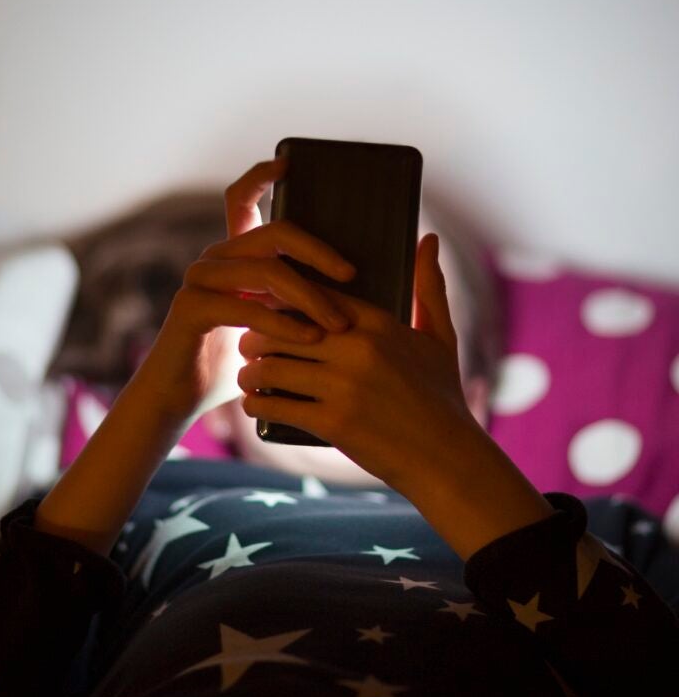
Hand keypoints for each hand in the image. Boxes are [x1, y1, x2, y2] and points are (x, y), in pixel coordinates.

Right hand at [143, 158, 356, 423]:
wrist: (180, 397)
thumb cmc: (233, 364)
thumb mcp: (270, 327)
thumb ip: (293, 303)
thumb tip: (349, 292)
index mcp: (232, 257)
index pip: (241, 200)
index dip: (262, 177)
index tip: (288, 163)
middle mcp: (214, 260)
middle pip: (275, 234)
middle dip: (320, 252)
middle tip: (352, 275)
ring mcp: (199, 280)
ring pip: (268, 271)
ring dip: (311, 297)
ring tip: (340, 324)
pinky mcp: (191, 308)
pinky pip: (247, 307)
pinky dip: (284, 323)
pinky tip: (309, 337)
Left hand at [236, 233, 478, 493]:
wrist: (447, 459)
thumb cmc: (443, 397)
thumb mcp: (441, 338)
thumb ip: (428, 287)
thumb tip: (429, 237)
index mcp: (378, 324)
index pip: (312, 296)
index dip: (282, 302)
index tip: (267, 309)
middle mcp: (358, 349)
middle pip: (281, 328)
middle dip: (257, 337)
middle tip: (248, 345)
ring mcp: (345, 386)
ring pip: (271, 365)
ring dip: (251, 372)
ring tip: (248, 375)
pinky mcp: (333, 422)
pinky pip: (276, 404)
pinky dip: (257, 404)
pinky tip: (253, 404)